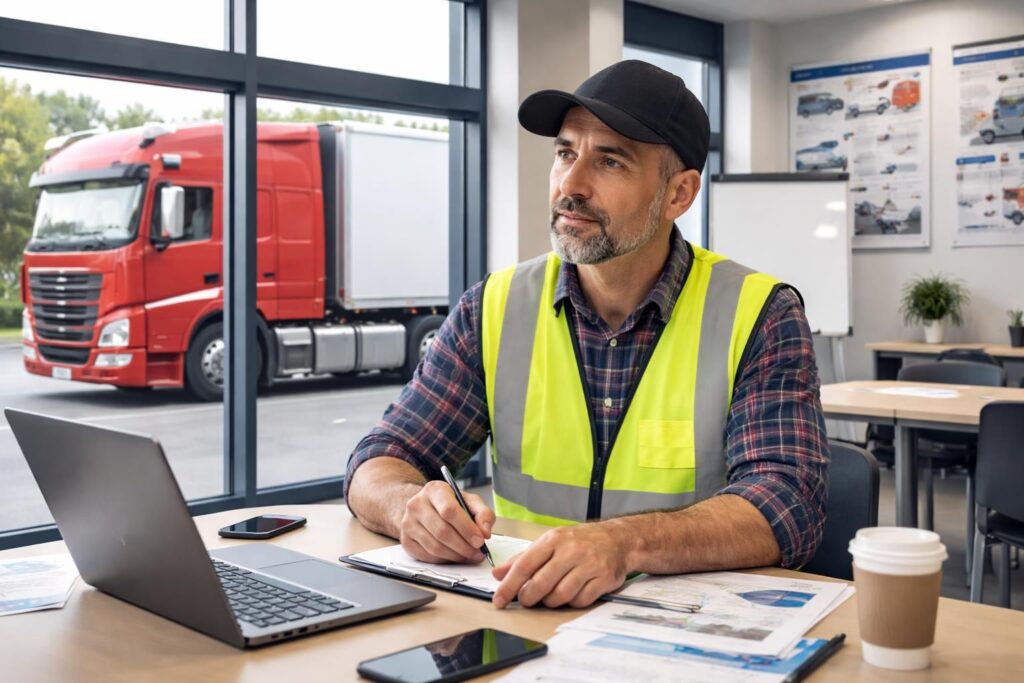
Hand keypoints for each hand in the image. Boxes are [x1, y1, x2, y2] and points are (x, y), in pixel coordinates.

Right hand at [399, 480, 495, 563]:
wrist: (424, 508)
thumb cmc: (449, 505)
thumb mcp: (469, 501)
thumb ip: (483, 513)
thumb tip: (485, 532)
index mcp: (434, 490)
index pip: (449, 510)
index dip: (466, 528)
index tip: (480, 540)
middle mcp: (416, 504)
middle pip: (442, 531)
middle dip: (463, 546)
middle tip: (477, 553)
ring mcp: (408, 523)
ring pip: (434, 546)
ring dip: (455, 555)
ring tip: (469, 556)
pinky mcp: (405, 540)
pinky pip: (427, 556)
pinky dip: (444, 560)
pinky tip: (454, 556)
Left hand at [490, 522, 630, 608]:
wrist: (618, 538)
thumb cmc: (580, 540)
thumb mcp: (550, 542)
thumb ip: (523, 558)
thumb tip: (498, 574)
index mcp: (553, 539)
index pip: (524, 565)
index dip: (509, 586)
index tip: (499, 600)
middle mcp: (571, 550)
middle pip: (541, 584)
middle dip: (528, 598)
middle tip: (526, 601)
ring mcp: (589, 565)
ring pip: (560, 596)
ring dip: (550, 602)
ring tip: (551, 595)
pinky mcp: (604, 579)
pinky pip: (580, 601)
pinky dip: (572, 602)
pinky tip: (572, 593)